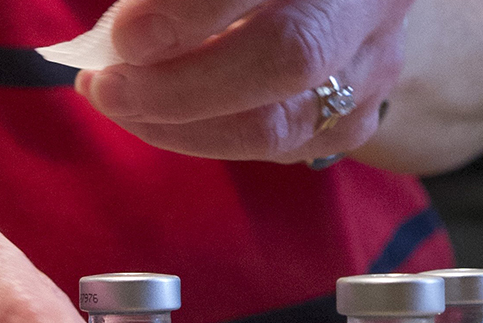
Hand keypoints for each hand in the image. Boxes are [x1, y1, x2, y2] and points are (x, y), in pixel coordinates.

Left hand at [76, 0, 411, 162]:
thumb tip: (124, 36)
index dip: (194, 12)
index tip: (127, 35)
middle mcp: (370, 7)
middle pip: (290, 58)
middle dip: (183, 85)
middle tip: (109, 87)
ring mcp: (373, 70)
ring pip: (280, 124)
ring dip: (179, 124)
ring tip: (114, 99)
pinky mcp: (355, 121)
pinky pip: (275, 150)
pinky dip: (201, 137)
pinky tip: (151, 115)